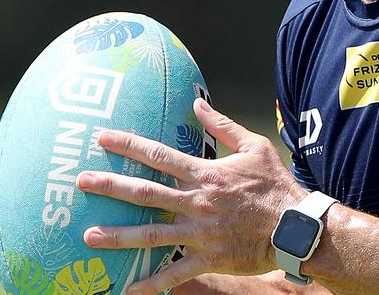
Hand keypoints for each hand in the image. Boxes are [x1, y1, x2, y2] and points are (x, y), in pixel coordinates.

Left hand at [76, 98, 308, 294]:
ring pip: (151, 234)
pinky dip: (151, 283)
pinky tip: (127, 289)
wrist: (296, 227)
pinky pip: (174, 272)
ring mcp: (200, 232)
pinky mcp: (208, 258)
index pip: (159, 155)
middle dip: (111, 187)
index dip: (129, 145)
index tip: (102, 138)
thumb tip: (197, 103)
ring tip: (89, 236)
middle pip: (145, 193)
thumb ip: (222, 125)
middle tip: (81, 183)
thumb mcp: (254, 147)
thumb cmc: (275, 185)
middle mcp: (197, 202)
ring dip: (118, 236)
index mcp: (205, 174)